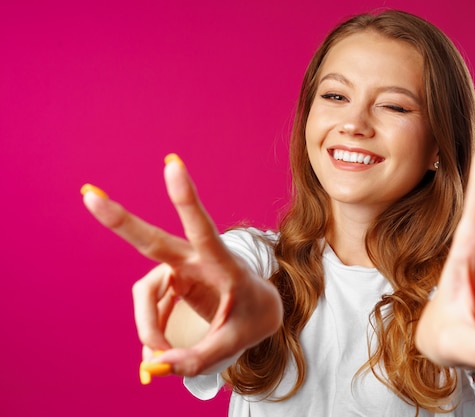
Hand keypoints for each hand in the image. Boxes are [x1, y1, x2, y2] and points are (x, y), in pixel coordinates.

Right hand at [82, 154, 282, 375]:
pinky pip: (150, 308)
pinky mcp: (172, 281)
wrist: (260, 310)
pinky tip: (158, 350)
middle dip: (121, 221)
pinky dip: (151, 331)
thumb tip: (157, 364)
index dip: (186, 201)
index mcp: (223, 263)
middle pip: (154, 243)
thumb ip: (200, 356)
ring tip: (158, 357)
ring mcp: (181, 269)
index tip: (173, 166)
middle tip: (88, 195)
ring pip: (146, 294)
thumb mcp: (237, 340)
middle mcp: (197, 259)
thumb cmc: (253, 317)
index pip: (203, 230)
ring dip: (148, 327)